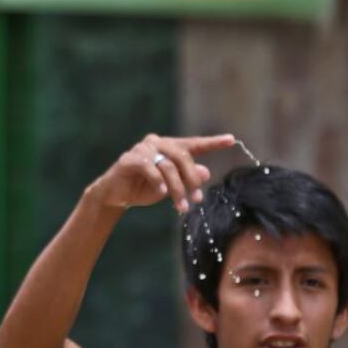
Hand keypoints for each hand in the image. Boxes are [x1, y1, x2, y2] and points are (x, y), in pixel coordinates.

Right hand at [84, 133, 236, 214]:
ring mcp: (142, 149)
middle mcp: (157, 143)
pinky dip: (157, 180)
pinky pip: (148, 167)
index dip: (212, 142)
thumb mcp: (171, 187)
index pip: (194, 144)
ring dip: (177, 188)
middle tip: (197, 199)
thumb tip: (206, 172)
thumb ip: (187, 179)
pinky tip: (161, 192)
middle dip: (192, 179)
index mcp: (169, 147)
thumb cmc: (145, 189)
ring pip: (167, 165)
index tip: (231, 140)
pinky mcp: (129, 159)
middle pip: (182, 156)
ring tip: (181, 206)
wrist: (116, 196)